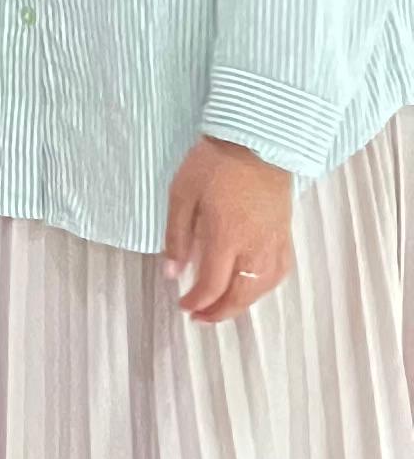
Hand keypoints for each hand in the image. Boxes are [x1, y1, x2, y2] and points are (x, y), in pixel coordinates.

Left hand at [163, 134, 294, 326]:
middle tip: (200, 318)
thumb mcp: (182, 195)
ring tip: (222, 308)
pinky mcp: (285, 235)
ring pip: (262, 288)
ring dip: (241, 304)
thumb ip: (177, 238)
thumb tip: (172, 274)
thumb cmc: (213, 164)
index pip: (212, 286)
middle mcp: (254, 247)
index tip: (183, 306)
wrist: (257, 141)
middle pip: (240, 295)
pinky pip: (279, 273)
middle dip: (219, 313)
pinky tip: (251, 287)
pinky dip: (264, 288)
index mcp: (226, 237)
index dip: (197, 302)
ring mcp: (274, 242)